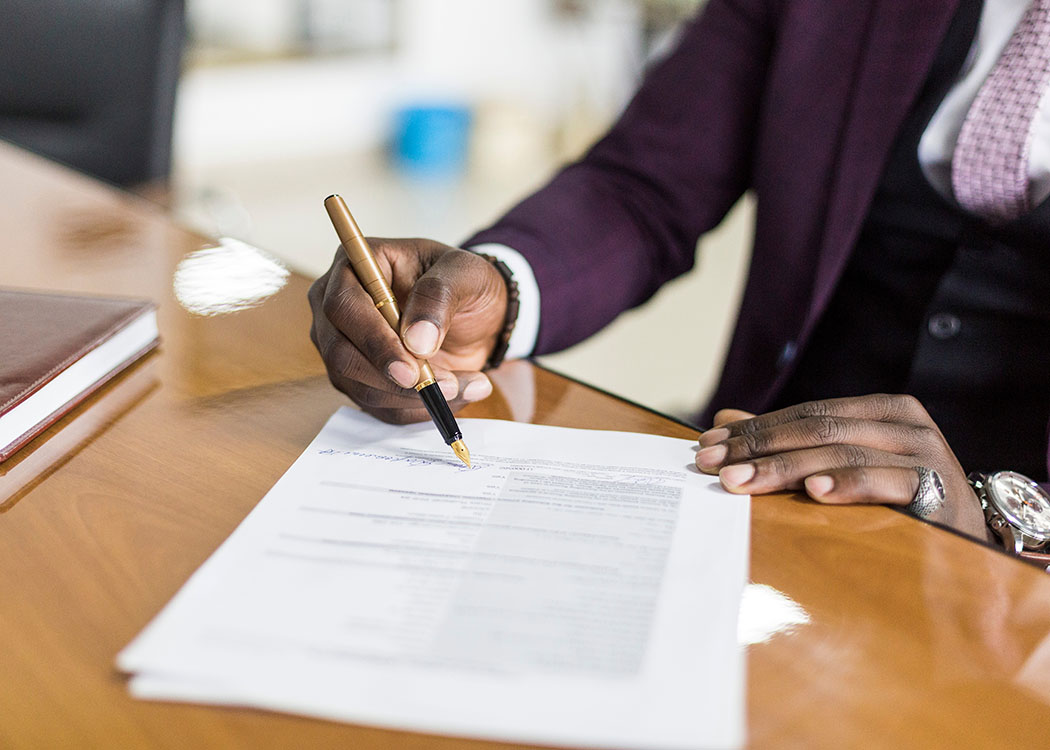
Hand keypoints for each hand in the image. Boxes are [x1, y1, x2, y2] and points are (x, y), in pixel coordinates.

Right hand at [308, 238, 506, 423]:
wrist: (475, 313)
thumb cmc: (463, 283)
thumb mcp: (465, 273)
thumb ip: (439, 296)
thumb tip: (416, 340)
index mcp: (356, 266)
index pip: (343, 305)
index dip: (374, 340)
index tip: (411, 367)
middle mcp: (337, 307)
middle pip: (340, 353)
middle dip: (391, 378)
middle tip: (440, 387)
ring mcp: (343, 346)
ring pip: (359, 386)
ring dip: (413, 397)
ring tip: (464, 386)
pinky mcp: (359, 379)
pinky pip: (379, 406)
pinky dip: (417, 409)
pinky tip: (453, 395)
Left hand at [694, 394, 992, 541]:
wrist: (968, 543)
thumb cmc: (899, 501)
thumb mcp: (843, 466)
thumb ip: (789, 442)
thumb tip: (722, 419)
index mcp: (882, 409)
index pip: (806, 414)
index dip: (754, 428)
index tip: (707, 445)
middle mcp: (905, 423)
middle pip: (817, 430)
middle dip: (758, 448)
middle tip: (712, 465)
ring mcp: (925, 453)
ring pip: (840, 452)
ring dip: (784, 468)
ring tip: (741, 481)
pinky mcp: (938, 488)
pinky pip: (885, 481)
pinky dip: (847, 484)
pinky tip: (813, 491)